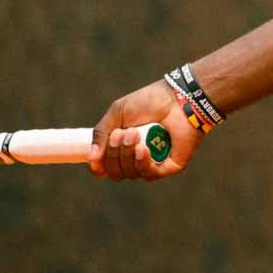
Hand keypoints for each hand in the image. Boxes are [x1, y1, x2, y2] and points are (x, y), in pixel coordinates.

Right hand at [87, 78, 204, 180]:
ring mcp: (152, 163)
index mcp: (123, 147)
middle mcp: (136, 158)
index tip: (96, 157)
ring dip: (128, 154)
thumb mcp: (117, 113)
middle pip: (115, 172)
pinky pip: (149, 174)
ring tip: (135, 133)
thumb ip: (101, 134)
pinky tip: (142, 149)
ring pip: (130, 173)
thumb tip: (92, 159)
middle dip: (113, 154)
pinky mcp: (168, 166)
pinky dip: (142, 163)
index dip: (99, 166)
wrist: (179, 98)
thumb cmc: (149, 101)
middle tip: (121, 133)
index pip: (106, 167)